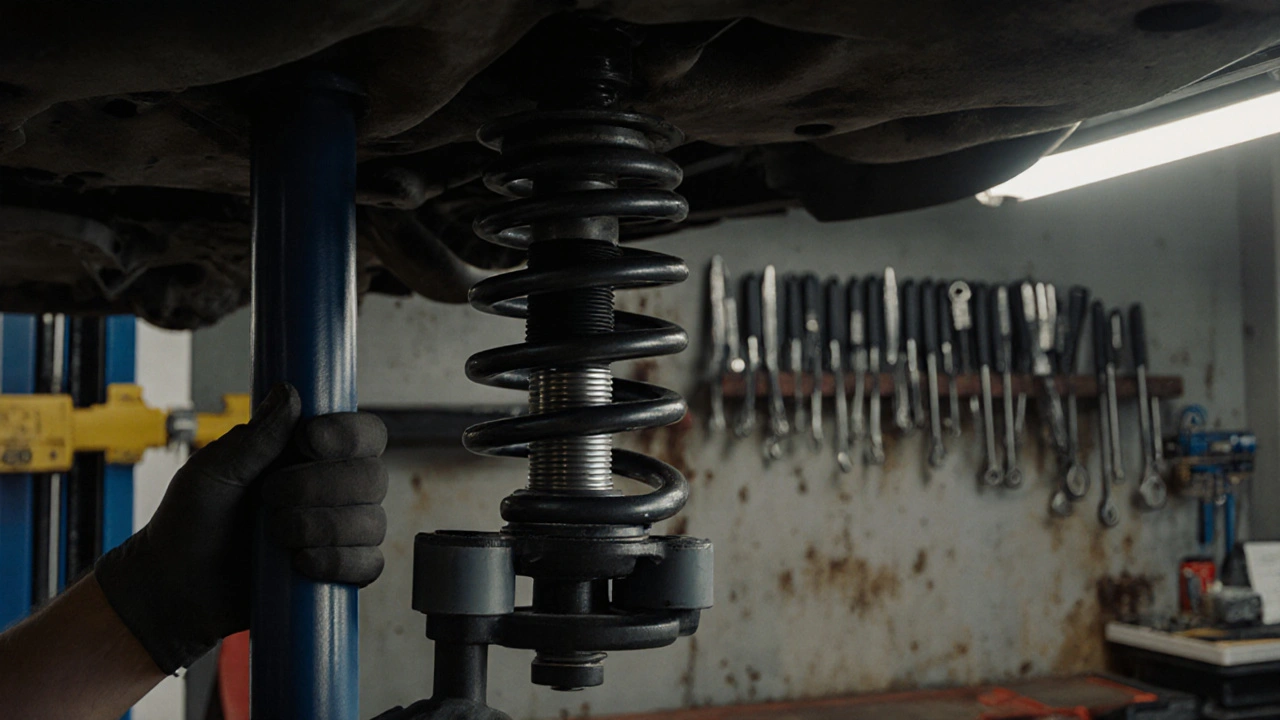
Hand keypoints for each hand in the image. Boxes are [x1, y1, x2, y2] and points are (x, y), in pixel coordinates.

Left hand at [94, 383, 387, 672]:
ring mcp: (341, 533)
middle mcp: (336, 490)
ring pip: (372, 522)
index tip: (308, 442)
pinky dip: (339, 562)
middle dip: (320, 487)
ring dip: (324, 527)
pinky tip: (302, 563)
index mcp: (311, 456)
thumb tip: (291, 392)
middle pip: (373, 476)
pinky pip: (369, 564)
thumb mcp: (213, 472)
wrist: (175, 587)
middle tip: (269, 497)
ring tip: (276, 536)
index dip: (349, 435)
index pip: (366, 434)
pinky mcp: (339, 573)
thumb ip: (256, 437)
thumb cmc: (190, 522)